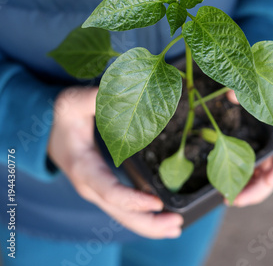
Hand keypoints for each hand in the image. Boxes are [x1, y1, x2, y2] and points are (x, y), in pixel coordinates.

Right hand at [48, 86, 182, 238]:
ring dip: (149, 225)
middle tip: (177, 224)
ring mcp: (98, 192)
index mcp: (84, 169)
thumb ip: (92, 98)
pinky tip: (162, 219)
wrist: (49, 133)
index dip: (133, 199)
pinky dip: (142, 217)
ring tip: (176, 227)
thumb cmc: (63, 118)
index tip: (156, 202)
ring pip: (124, 216)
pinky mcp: (105, 190)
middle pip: (121, 213)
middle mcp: (92, 187)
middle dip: (148, 223)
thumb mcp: (72, 103)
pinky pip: (124, 210)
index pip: (110, 191)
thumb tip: (120, 90)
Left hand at [225, 90, 272, 206]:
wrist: (253, 95)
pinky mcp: (255, 159)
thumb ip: (241, 93)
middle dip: (256, 191)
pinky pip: (252, 176)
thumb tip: (230, 95)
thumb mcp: (249, 95)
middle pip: (271, 175)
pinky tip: (229, 190)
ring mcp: (265, 155)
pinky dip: (243, 185)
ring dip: (248, 192)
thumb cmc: (255, 96)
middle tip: (237, 200)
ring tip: (230, 199)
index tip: (270, 180)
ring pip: (260, 180)